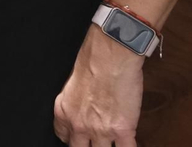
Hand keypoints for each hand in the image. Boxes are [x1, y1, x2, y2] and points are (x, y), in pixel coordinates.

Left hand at [53, 27, 143, 146]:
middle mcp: (79, 125)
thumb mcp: (71, 84)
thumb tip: (82, 109)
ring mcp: (101, 130)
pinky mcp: (122, 129)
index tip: (81, 138)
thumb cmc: (93, 60)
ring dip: (108, 146)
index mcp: (64, 112)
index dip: (74, 138)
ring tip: (113, 140)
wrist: (111, 54)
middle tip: (95, 140)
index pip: (64, 137)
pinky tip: (127, 143)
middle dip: (88, 146)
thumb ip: (75, 103)